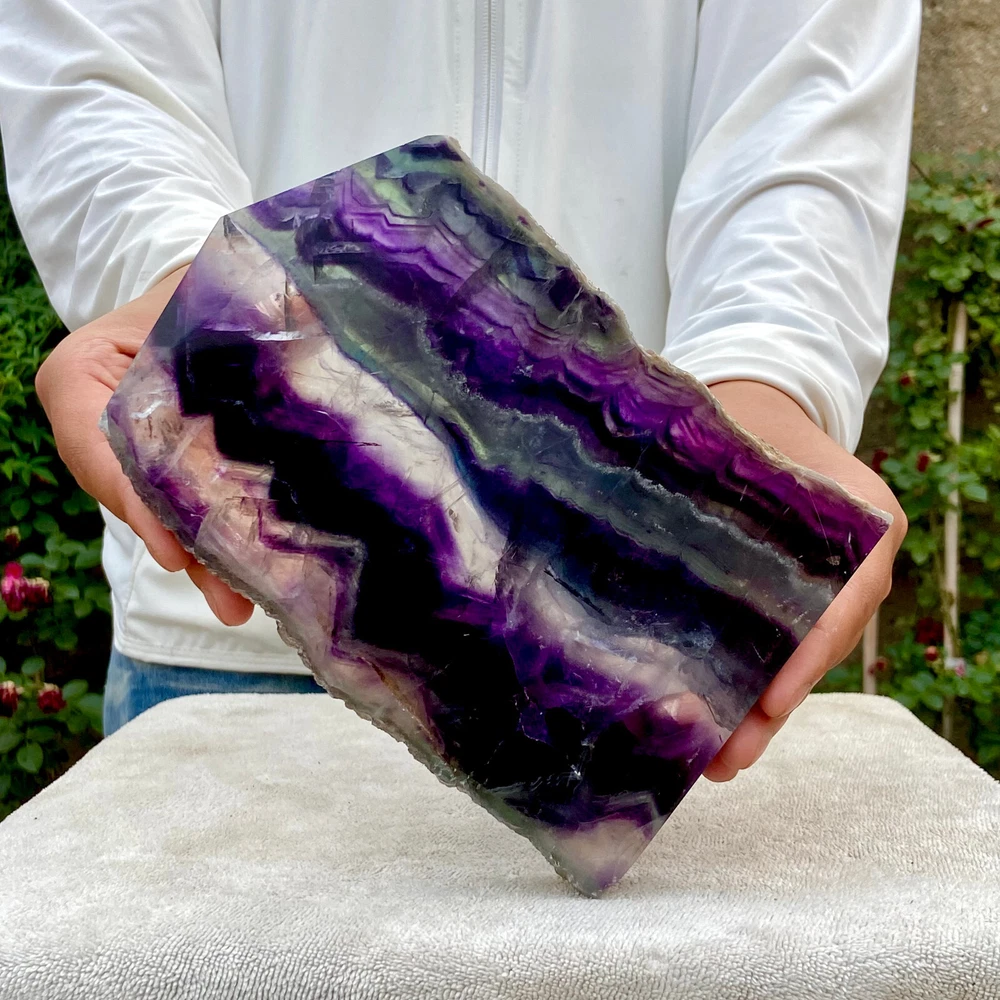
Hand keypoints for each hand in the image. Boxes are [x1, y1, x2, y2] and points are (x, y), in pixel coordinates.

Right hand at [34, 268, 253, 625]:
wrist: (198, 293)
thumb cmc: (193, 289)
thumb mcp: (202, 296)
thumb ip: (233, 321)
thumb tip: (303, 337)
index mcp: (79, 375)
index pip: (98, 447)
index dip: (138, 502)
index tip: (177, 551)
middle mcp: (92, 422)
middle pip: (131, 495)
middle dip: (182, 548)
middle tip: (229, 602)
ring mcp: (126, 451)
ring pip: (161, 510)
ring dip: (203, 559)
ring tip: (242, 605)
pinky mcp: (165, 465)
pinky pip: (185, 505)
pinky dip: (215, 538)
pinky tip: (250, 575)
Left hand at [702, 380, 906, 780]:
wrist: (762, 410)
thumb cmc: (750, 418)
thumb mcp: (742, 431)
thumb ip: (717, 469)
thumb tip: (628, 502)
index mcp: (862, 525)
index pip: (845, 599)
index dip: (808, 655)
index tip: (771, 701)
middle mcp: (853, 569)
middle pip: (818, 649)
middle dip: (773, 708)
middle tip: (729, 758)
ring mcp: (822, 592)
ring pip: (795, 661)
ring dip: (756, 711)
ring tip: (711, 760)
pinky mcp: (786, 604)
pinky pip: (776, 650)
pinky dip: (746, 685)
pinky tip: (707, 721)